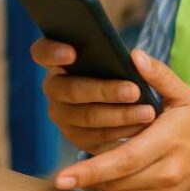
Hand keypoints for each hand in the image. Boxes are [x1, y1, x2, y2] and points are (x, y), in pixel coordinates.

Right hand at [29, 38, 156, 150]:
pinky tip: (141, 128)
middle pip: (70, 89)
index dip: (53, 52)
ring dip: (118, 115)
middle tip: (133, 90)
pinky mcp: (76, 138)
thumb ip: (147, 62)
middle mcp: (55, 88)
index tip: (72, 53)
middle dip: (104, 90)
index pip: (42, 52)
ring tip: (146, 112)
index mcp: (61, 60)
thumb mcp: (143, 67)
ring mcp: (63, 115)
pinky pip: (95, 138)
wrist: (138, 108)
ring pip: (86, 117)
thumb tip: (138, 57)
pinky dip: (120, 132)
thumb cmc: (134, 79)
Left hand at [53, 49, 189, 190]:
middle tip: (61, 177)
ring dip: (100, 182)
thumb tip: (134, 55)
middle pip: (115, 180)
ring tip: (87, 170)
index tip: (62, 177)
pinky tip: (115, 174)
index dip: (90, 170)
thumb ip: (159, 76)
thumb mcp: (185, 97)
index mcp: (169, 142)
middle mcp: (167, 174)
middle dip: (87, 178)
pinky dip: (115, 189)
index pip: (123, 160)